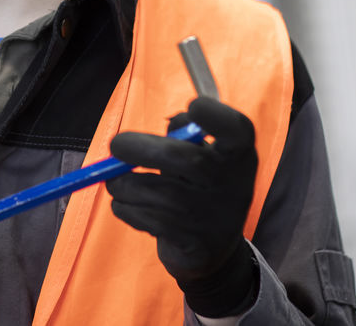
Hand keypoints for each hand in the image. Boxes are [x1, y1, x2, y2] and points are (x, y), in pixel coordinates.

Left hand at [107, 97, 258, 317]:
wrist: (214, 247)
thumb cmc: (201, 185)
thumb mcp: (205, 155)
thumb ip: (188, 133)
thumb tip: (171, 123)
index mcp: (239, 157)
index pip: (238, 130)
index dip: (215, 115)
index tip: (194, 107)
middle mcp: (232, 185)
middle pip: (181, 158)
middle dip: (138, 148)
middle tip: (116, 145)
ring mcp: (210, 216)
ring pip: (150, 190)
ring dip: (121, 183)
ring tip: (118, 181)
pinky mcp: (188, 242)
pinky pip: (140, 216)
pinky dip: (124, 207)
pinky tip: (132, 205)